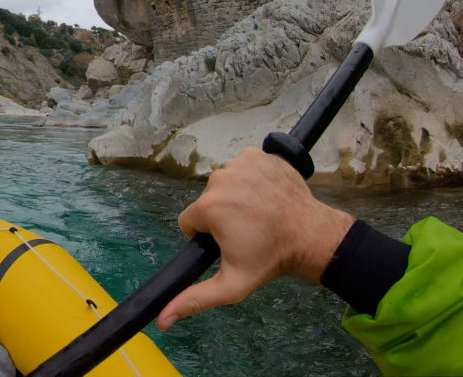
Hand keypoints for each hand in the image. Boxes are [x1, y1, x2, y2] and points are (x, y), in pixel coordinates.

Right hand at [157, 147, 353, 330]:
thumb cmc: (270, 259)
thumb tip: (162, 320)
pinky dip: (251, 179)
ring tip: (260, 213)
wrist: (311, 235)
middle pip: (207, 201)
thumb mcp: (232, 285)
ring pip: (224, 184)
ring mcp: (240, 163)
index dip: (207, 235)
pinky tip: (266, 195)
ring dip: (237, 197)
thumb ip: (194, 300)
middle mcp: (219, 178)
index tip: (231, 241)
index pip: (190, 221)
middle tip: (249, 230)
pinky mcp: (257, 154)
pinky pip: (242, 167)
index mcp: (208, 207)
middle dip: (222, 215)